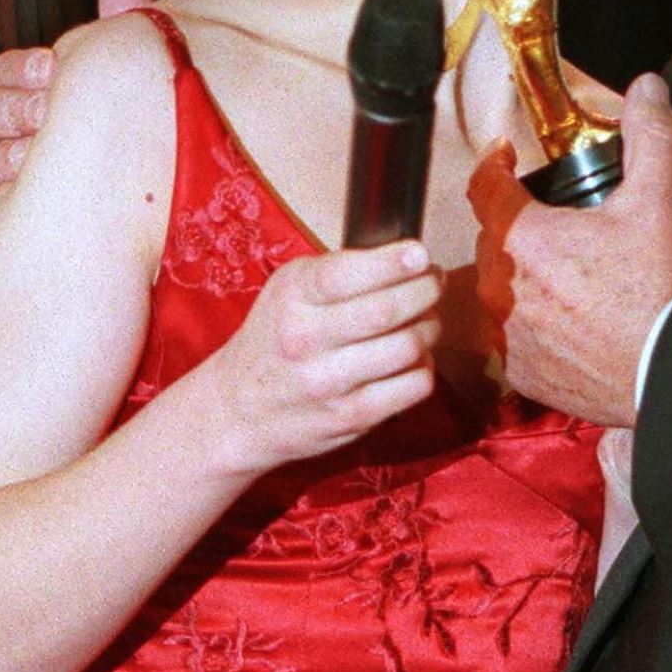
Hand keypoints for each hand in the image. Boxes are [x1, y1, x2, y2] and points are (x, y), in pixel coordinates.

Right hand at [0, 0, 153, 246]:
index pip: (0, 72)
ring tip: (35, 164)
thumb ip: (122, 27)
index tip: (55, 70)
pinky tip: (11, 208)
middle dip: (11, 112)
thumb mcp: (133, 85)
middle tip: (48, 119)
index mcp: (28, 99)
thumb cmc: (134, 147)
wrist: (142, 235)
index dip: (21, 70)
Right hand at [202, 240, 442, 476]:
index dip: (393, 262)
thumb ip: (337, 270)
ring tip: (425, 318)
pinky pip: (413, 386)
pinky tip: (412, 358)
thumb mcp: (287, 291)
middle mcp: (307, 340)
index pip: (346, 275)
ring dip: (430, 326)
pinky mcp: (351, 417)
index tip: (420, 253)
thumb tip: (405, 257)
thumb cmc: (274, 341)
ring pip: (408, 346)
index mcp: (292, 298)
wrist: (238, 411)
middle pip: (388, 310)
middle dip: (426, 289)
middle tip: (433, 281)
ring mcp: (329, 383)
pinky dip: (424, 366)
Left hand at [468, 74, 671, 425]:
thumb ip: (648, 137)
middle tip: (556, 225)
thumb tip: (647, 90)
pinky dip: (532, 324)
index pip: (484, 185)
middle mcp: (502, 286)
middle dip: (518, 226)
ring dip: (522, 277)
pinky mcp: (521, 371)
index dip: (493, 163)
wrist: (666, 373)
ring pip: (500, 289)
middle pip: (494, 239)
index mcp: (523, 237)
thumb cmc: (656, 294)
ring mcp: (507, 333)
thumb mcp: (656, 204)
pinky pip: (512, 336)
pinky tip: (567, 319)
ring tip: (565, 275)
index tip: (503, 156)